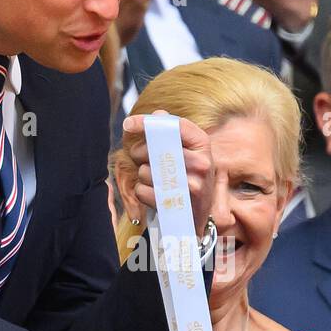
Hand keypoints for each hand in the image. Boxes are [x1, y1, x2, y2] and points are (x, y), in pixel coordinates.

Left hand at [120, 110, 214, 235]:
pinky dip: (142, 192)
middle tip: (141, 158)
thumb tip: (159, 113)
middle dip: (139, 153)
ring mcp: (190, 184)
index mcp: (203, 144)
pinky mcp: (176, 203)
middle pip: (154, 149)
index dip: (147, 122)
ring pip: (146, 170)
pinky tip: (154, 194)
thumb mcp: (191, 153)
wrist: (200, 217)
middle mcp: (201, 163)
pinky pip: (143, 190)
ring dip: (143, 175)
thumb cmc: (191, 179)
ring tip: (154, 180)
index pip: (173, 126)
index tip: (128, 123)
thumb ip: (175, 133)